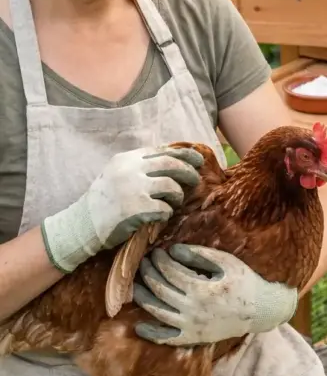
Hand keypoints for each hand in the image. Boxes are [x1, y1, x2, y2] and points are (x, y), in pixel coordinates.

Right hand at [42, 146, 203, 272]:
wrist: (81, 225)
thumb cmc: (103, 202)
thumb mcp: (117, 174)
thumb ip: (140, 167)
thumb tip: (173, 162)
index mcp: (126, 159)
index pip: (161, 151)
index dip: (183, 154)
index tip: (197, 160)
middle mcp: (129, 169)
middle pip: (170, 164)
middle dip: (188, 171)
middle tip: (195, 179)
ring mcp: (132, 188)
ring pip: (170, 185)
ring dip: (177, 194)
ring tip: (174, 201)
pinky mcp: (135, 209)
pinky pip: (164, 208)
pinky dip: (167, 212)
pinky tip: (162, 215)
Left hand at [132, 244, 297, 345]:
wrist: (260, 311)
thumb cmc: (244, 282)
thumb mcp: (226, 263)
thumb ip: (199, 255)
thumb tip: (173, 250)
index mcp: (201, 289)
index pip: (171, 272)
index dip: (160, 261)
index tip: (156, 252)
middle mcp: (192, 309)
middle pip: (161, 290)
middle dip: (148, 274)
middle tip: (143, 263)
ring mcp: (191, 326)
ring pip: (158, 312)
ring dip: (144, 298)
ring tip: (135, 286)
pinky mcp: (192, 338)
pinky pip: (167, 339)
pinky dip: (151, 334)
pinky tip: (139, 327)